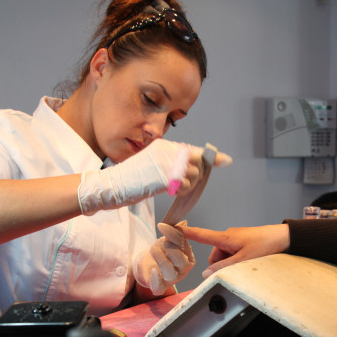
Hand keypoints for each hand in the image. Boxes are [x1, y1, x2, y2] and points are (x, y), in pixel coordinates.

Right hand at [78, 139, 231, 214]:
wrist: (111, 186)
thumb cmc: (131, 180)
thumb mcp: (152, 164)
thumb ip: (172, 163)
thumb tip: (194, 168)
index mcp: (164, 145)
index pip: (193, 149)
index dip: (211, 157)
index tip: (225, 160)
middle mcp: (167, 150)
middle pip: (197, 162)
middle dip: (196, 176)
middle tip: (182, 185)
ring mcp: (166, 162)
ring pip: (193, 174)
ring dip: (188, 185)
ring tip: (172, 188)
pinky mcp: (163, 176)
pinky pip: (184, 185)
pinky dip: (181, 191)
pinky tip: (170, 191)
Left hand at [135, 221, 194, 294]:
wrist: (148, 263)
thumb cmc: (161, 251)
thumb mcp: (167, 239)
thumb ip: (175, 232)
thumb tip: (183, 223)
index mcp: (188, 257)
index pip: (185, 246)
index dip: (174, 235)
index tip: (162, 226)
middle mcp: (183, 270)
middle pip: (182, 262)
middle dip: (171, 249)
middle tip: (162, 242)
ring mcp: (172, 280)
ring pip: (171, 273)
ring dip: (161, 259)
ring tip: (153, 249)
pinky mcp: (160, 287)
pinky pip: (159, 287)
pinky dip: (156, 279)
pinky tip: (153, 270)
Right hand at [179, 224, 289, 276]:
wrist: (284, 238)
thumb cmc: (264, 246)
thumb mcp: (242, 260)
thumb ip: (223, 268)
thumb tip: (205, 273)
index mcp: (225, 237)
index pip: (200, 235)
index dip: (185, 233)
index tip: (169, 228)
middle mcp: (228, 236)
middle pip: (214, 254)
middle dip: (219, 264)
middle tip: (235, 269)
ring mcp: (236, 238)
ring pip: (224, 256)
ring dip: (229, 263)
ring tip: (245, 266)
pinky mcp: (243, 242)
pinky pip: (233, 254)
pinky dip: (236, 260)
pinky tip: (248, 263)